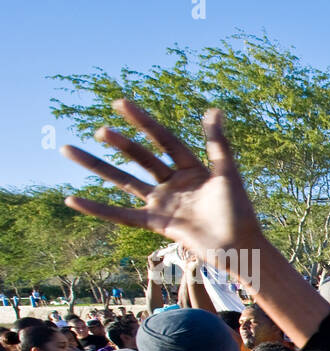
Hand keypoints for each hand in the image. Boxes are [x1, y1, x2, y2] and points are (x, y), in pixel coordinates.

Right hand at [60, 99, 264, 260]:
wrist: (239, 247)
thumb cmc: (239, 211)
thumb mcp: (227, 172)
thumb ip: (217, 142)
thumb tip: (213, 109)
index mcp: (192, 169)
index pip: (163, 140)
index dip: (143, 122)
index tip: (120, 103)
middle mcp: (174, 184)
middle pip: (141, 158)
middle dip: (121, 144)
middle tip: (101, 130)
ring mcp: (163, 203)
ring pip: (124, 181)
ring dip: (98, 167)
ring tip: (69, 149)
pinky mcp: (156, 223)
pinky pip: (121, 215)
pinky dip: (97, 208)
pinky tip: (72, 199)